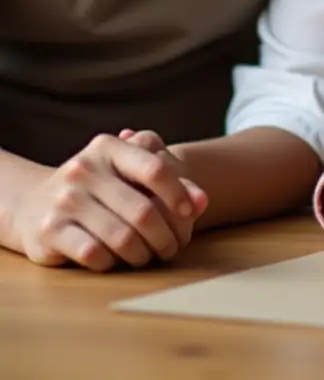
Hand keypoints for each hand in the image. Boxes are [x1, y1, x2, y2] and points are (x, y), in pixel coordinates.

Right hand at [11, 129, 207, 271]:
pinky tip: (117, 260)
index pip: (154, 169)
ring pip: (120, 237)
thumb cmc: (101, 187)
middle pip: (142, 211)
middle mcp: (84, 169)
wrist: (34, 202)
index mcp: (109, 147)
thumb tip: (202, 202)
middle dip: (165, 235)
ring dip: (143, 254)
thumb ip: (170, 181)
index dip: (179, 193)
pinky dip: (113, 262)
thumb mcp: (130, 172)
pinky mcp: (49, 230)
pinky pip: (94, 254)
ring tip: (150, 256)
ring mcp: (64, 199)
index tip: (190, 212)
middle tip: (173, 247)